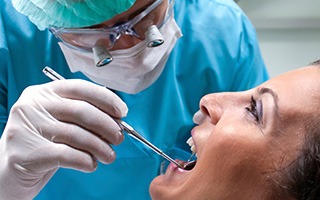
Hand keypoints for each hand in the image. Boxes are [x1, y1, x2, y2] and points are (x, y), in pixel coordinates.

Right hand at [0, 79, 127, 198]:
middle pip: (81, 111)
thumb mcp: (59, 121)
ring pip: (77, 135)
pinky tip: (91, 164)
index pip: (81, 87)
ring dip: (101, 147)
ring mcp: (27, 128)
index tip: (122, 112)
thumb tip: (116, 120)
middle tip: (119, 137)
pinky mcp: (27, 153)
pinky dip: (86, 160)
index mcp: (44, 92)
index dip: (106, 99)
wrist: (9, 169)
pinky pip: (67, 155)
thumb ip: (82, 115)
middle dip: (107, 125)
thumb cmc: (42, 143)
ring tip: (109, 156)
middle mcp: (33, 105)